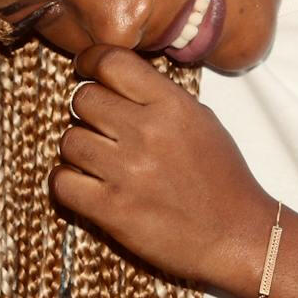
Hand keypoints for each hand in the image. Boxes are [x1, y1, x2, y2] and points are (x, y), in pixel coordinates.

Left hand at [49, 44, 274, 292]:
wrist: (236, 235)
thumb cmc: (222, 179)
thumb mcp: (202, 121)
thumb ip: (160, 97)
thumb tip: (116, 78)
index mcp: (172, 106)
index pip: (112, 62)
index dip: (91, 62)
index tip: (86, 70)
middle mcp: (147, 132)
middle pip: (83, 99)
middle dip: (87, 111)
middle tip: (101, 127)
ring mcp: (127, 172)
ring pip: (69, 140)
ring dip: (79, 149)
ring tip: (100, 161)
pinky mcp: (112, 209)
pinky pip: (62, 182)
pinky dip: (67, 182)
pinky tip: (84, 184)